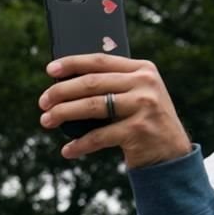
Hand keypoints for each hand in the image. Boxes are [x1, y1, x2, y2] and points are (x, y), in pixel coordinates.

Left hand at [39, 54, 191, 167]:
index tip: (50, 70)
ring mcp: (143, 106)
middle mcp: (145, 83)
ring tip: (46, 121)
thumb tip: (63, 85)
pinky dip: (80, 144)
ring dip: (63, 114)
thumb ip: (111, 85)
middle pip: (91, 83)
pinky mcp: (139, 130)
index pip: (100, 61)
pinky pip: (99, 136)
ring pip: (92, 106)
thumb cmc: (143, 121)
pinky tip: (67, 150)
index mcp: (142, 69)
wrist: (171, 153)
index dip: (73, 63)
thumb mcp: (135, 96)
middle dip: (61, 92)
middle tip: (42, 102)